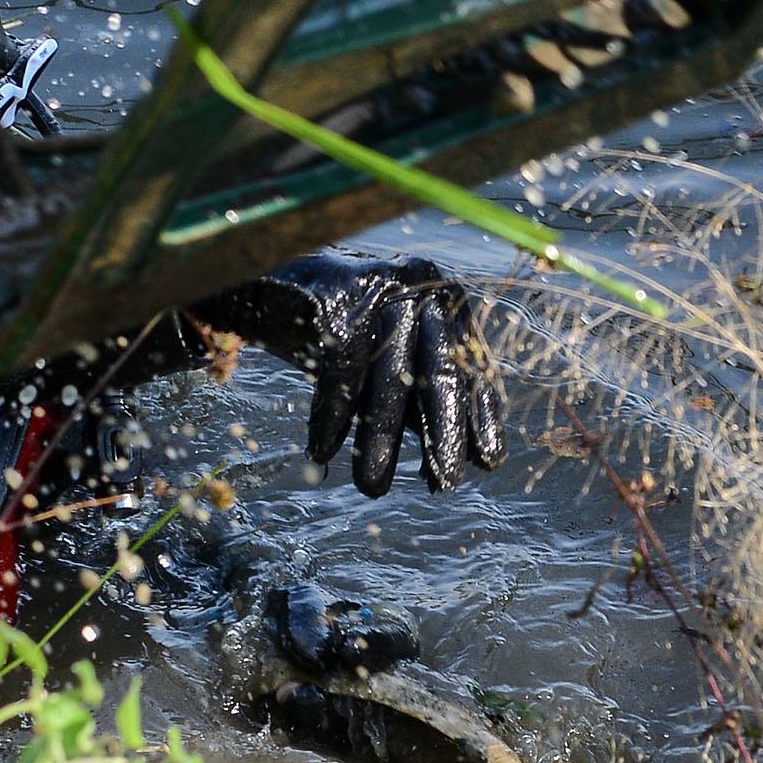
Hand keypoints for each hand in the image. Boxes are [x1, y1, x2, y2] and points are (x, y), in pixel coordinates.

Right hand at [210, 254, 505, 496]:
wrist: (272, 276)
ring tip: (373, 487)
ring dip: (380, 438)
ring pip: (388, 376)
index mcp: (443, 299)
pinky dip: (330, 416)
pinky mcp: (338, 300)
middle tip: (448, 483)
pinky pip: (340, 370)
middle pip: (439, 370)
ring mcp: (380, 290)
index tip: (490, 461)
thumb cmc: (341, 323)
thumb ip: (421, 394)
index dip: (480, 414)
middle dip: (443, 432)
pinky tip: (322, 450)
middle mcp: (419, 287)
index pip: (471, 364)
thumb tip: (454, 457)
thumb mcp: (392, 355)